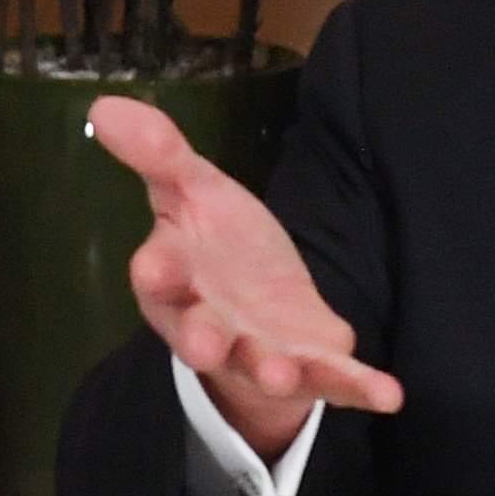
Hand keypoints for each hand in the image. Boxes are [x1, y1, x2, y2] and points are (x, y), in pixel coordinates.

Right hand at [88, 95, 399, 462]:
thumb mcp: (193, 190)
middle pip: (202, 334)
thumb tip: (105, 102)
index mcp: (176, 279)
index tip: (152, 267)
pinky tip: (389, 394)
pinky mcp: (311, 367)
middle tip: (203, 346)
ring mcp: (261, 353)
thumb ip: (159, 154)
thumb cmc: (218, 246)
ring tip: (283, 376)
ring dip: (273, 371)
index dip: (157, 271)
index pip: (160, 275)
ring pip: (262, 366)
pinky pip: (336, 381)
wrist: (260, 307)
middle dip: (202, 339)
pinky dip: (361, 389)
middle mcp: (212, 325)